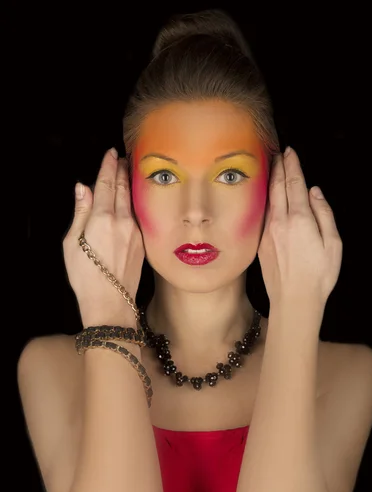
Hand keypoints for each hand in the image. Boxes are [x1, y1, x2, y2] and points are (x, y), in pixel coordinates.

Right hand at [63, 148, 144, 326]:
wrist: (111, 303)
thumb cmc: (86, 276)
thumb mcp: (73, 243)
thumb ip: (81, 212)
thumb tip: (82, 189)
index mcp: (103, 218)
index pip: (106, 184)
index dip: (108, 166)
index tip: (111, 153)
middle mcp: (123, 222)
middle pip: (122, 189)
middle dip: (121, 170)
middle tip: (122, 157)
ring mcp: (136, 232)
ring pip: (131, 201)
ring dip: (129, 185)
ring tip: (128, 172)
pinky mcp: (143, 244)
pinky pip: (138, 217)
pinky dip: (133, 204)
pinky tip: (132, 201)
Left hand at [257, 147, 341, 308]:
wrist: (294, 300)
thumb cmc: (318, 275)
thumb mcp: (333, 244)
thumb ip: (324, 214)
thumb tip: (315, 192)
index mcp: (299, 219)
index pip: (294, 184)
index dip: (292, 165)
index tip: (290, 152)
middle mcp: (280, 222)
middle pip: (276, 187)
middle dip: (278, 167)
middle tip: (279, 153)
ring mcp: (267, 233)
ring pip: (268, 200)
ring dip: (269, 181)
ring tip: (272, 168)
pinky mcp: (261, 244)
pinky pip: (263, 215)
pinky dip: (266, 201)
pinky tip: (268, 198)